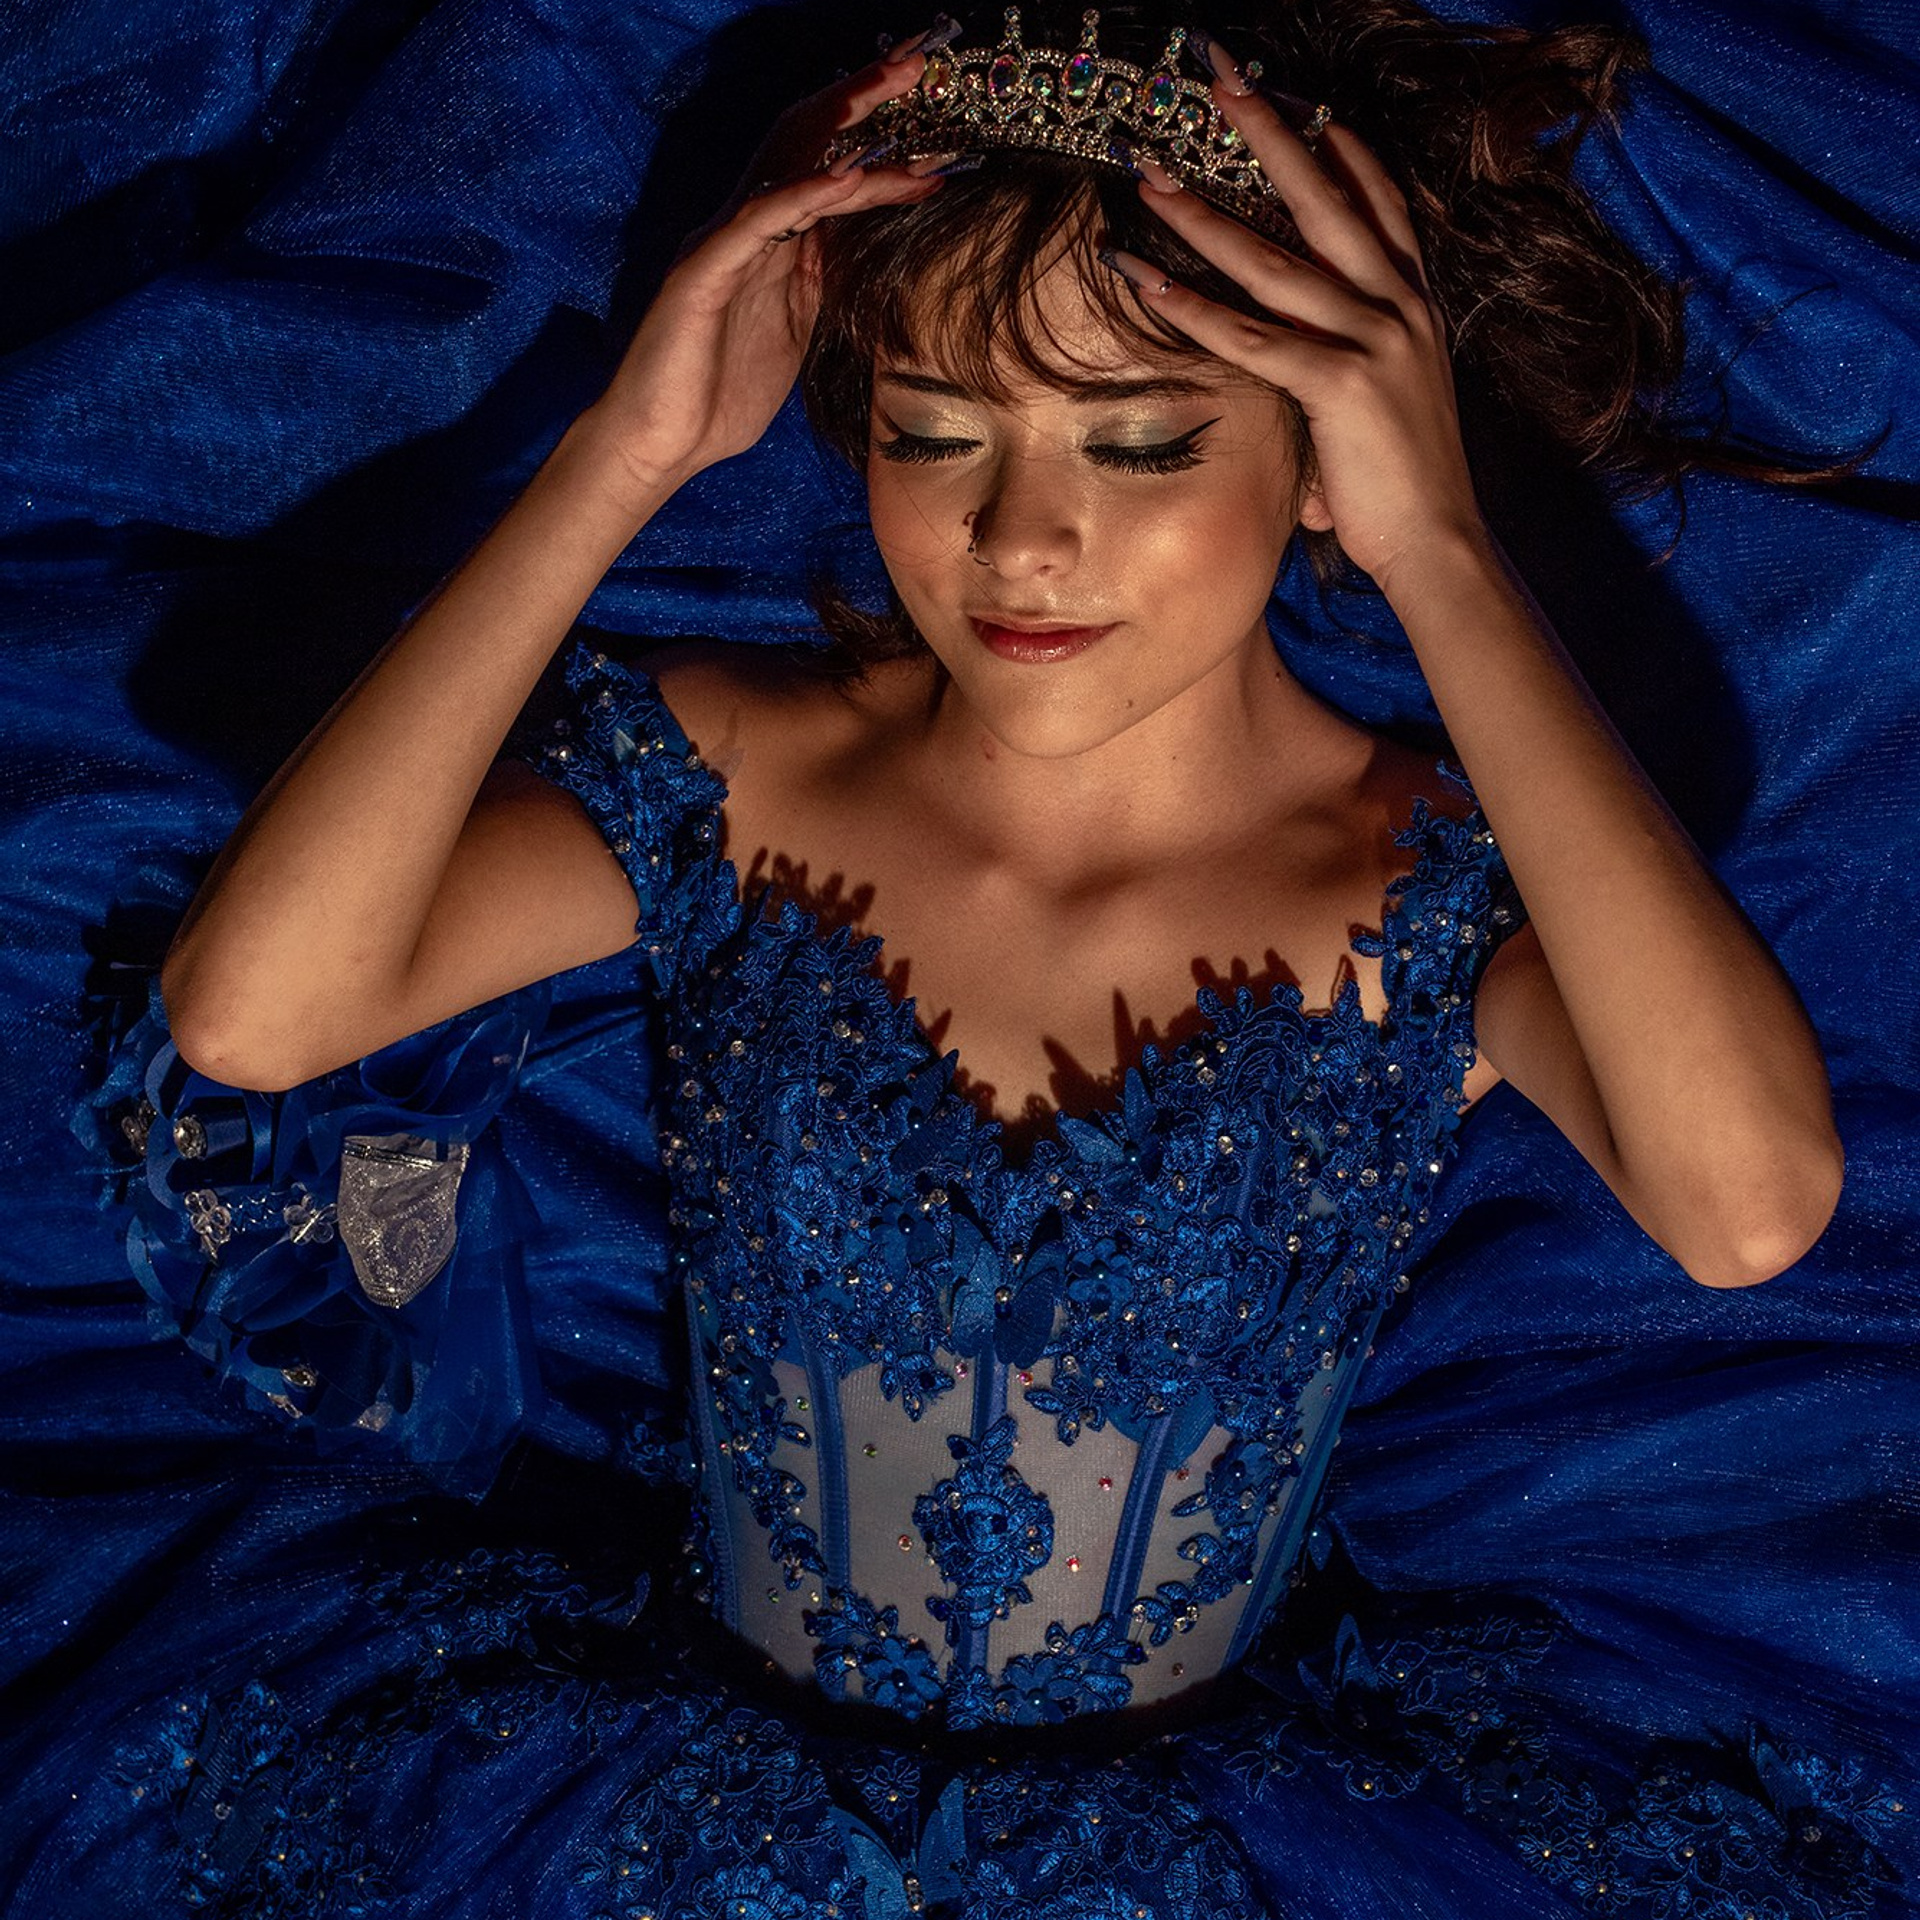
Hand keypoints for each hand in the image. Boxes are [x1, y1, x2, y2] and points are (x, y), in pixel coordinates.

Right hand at [580, 35, 949, 506]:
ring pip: (789, 166)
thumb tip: (872, 253)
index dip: (881, 141)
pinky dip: (806, 194)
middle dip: (863, 96)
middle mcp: (745, 227)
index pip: (828, 168)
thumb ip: (826, 284)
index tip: (939, 127)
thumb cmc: (722, 396)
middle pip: (807, 140)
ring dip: (848, 128)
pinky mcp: (704, 271)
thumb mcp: (797, 331)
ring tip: (898, 90)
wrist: (662, 444)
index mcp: (770, 242)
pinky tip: (848, 177)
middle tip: (920, 59)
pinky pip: (760, 221)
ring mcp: (723, 243)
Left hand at [1113, 85, 1486, 594]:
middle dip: (1270, 131)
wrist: (1439, 541)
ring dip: (1206, 212)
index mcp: (1414, 305)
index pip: (1379, 203)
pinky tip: (1146, 279)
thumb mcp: (1383, 405)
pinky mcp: (1341, 384)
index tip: (1303, 103)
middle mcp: (1399, 306)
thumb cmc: (1402, 486)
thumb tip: (1299, 363)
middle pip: (1326, 197)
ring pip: (1276, 259)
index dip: (1341, 149)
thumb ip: (1345, 366)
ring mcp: (1374, 339)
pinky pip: (1253, 336)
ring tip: (1150, 174)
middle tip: (1220, 77)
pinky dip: (1193, 307)